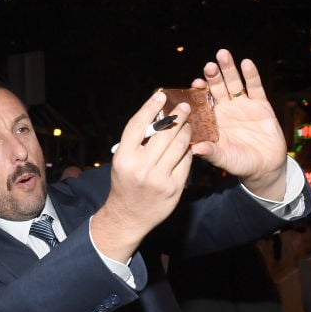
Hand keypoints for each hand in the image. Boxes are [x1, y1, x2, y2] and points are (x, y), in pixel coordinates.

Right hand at [91, 91, 192, 261]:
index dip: (150, 107)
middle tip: (185, 107)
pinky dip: (188, 151)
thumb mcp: (122, 162)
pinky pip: (185, 162)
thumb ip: (136, 142)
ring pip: (179, 146)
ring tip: (188, 125)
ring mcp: (159, 178)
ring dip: (186, 132)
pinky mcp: (174, 187)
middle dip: (177, 117)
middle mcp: (141, 166)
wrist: (128, 217)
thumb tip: (155, 118)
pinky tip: (188, 145)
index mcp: (124, 157)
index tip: (161, 95)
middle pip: (164, 133)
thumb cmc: (125, 184)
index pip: (138, 125)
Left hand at [190, 49, 288, 199]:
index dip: (198, 93)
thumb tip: (193, 148)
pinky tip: (246, 63)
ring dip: (228, 69)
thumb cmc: (239, 163)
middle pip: (217, 88)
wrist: (264, 166)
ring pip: (233, 83)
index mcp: (212, 121)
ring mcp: (242, 105)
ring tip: (223, 55)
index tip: (194, 84)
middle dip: (212, 76)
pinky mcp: (260, 104)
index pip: (202, 102)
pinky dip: (251, 75)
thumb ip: (210, 152)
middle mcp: (225, 110)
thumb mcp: (224, 158)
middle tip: (208, 65)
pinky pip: (255, 87)